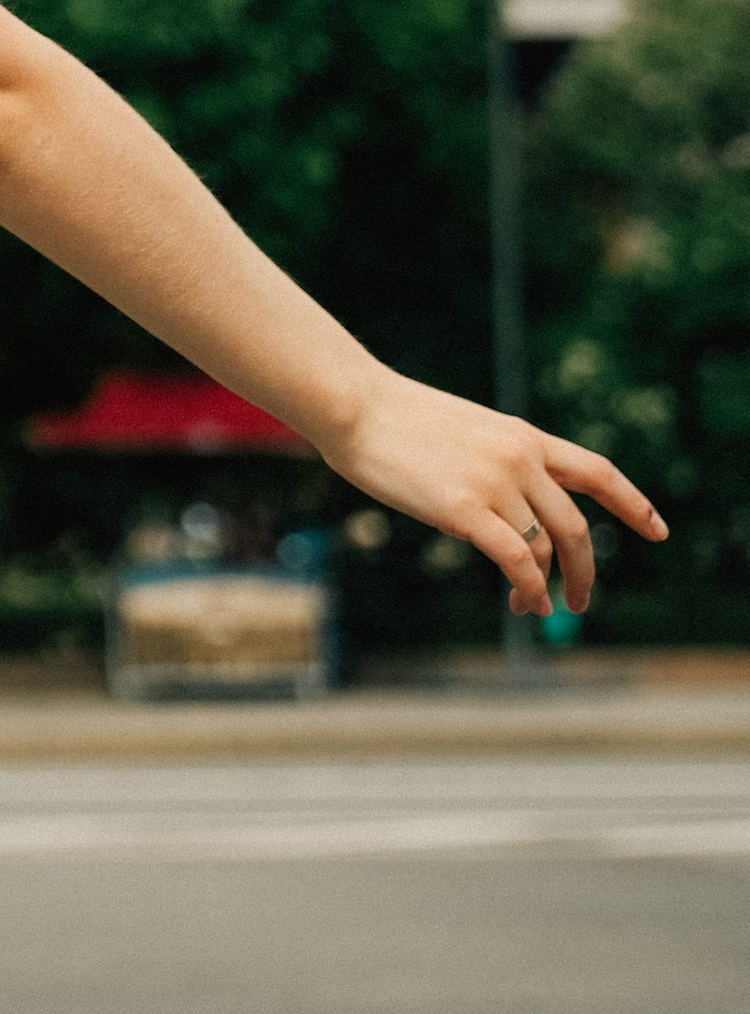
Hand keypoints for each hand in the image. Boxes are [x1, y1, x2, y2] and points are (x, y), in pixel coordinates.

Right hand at [325, 367, 665, 616]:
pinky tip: (527, 604)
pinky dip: (530, 590)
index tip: (657, 531)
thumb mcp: (465, 432)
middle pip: (576, 526)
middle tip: (581, 599)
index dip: (633, 504)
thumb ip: (497, 463)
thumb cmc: (395, 420)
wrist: (355, 405)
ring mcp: (496, 483)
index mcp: (523, 435)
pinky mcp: (466, 510)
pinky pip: (516, 561)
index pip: (597, 471)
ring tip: (531, 608)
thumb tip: (511, 512)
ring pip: (542, 548)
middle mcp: (520, 458)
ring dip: (545, 587)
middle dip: (585, 569)